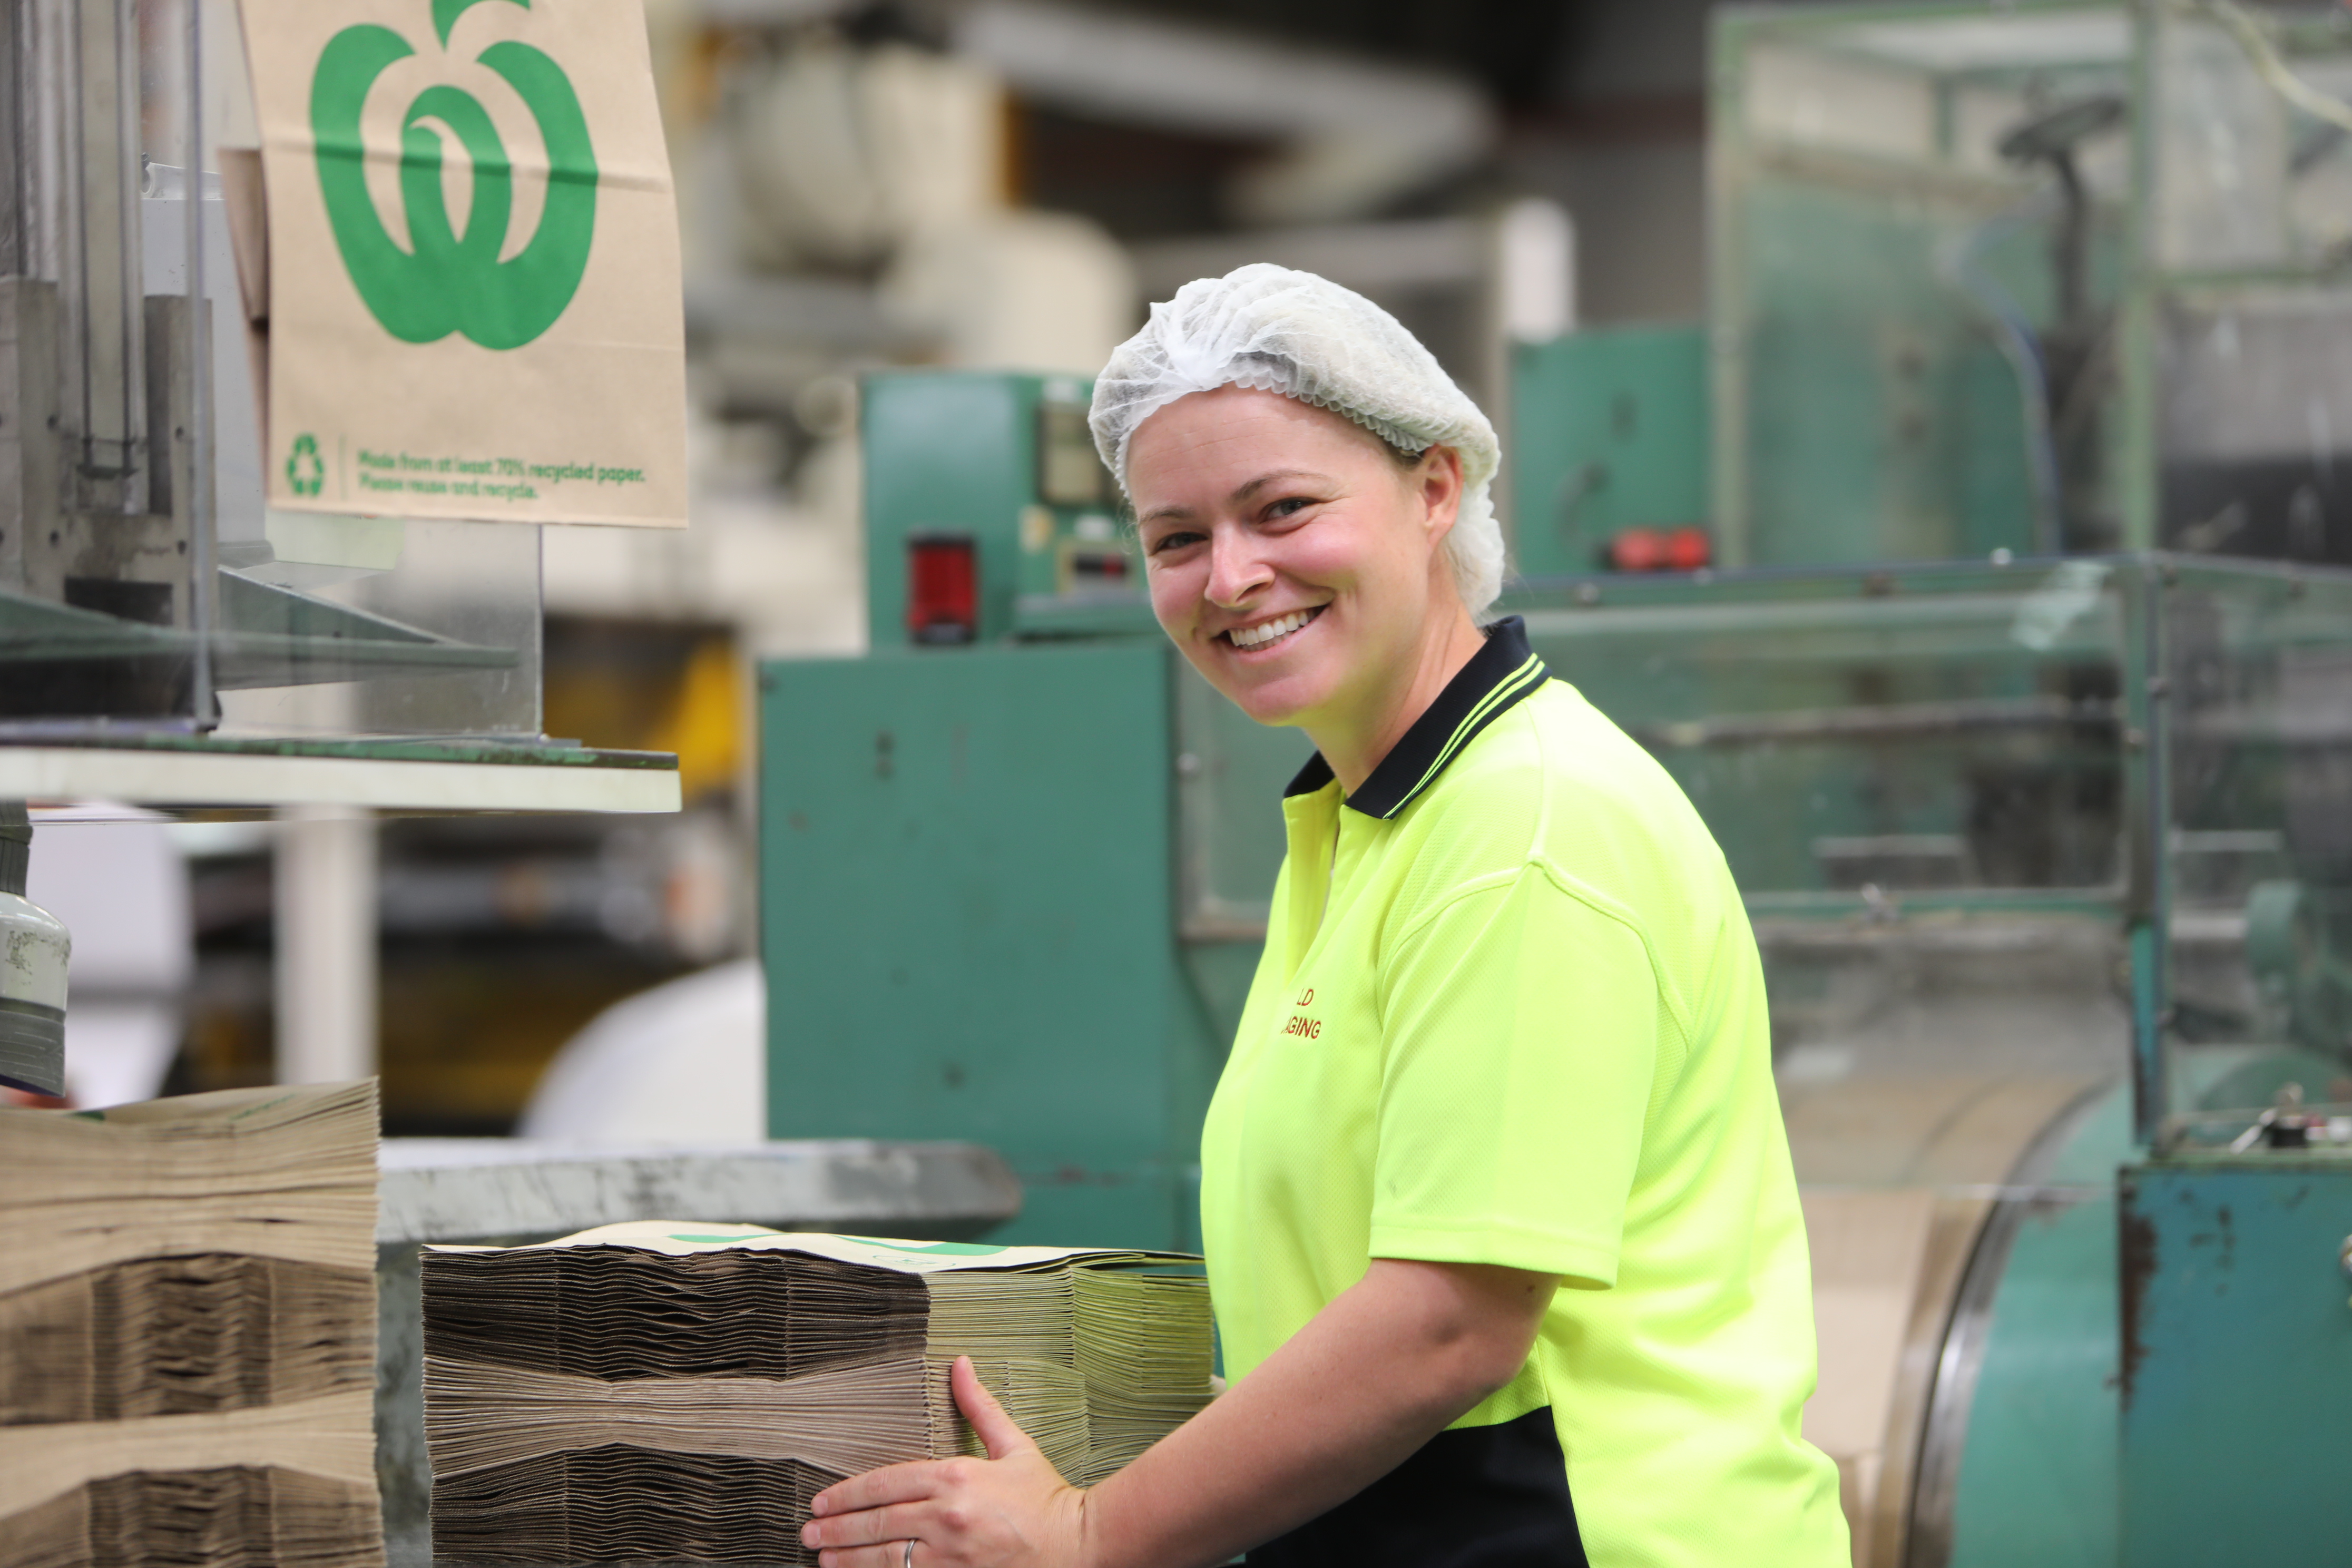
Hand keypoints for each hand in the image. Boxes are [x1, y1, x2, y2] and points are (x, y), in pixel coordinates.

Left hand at [801, 1355, 1088, 1567]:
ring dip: (848, 1559)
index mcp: (957, 1477)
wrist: (1080, 1543)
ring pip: (885, 1558)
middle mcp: (948, 1517)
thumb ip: (979, 1408)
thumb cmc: (1046, 1497)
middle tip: (809, 1533)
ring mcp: (951, 1556)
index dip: (848, 1493)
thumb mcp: (1015, 1446)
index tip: (823, 1502)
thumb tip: (960, 1365)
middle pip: (878, 1522)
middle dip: (837, 1529)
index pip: (887, 1483)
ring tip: (823, 1558)